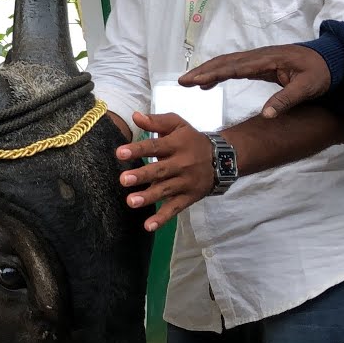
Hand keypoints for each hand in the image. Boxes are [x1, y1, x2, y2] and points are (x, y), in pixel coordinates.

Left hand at [115, 112, 214, 231]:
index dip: (138, 149)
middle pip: (160, 170)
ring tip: (131, 202)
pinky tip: (148, 226)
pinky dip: (162, 218)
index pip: (155, 146)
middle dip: (142, 175)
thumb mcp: (178, 125)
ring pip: (166, 190)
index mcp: (177, 144)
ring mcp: (185, 182)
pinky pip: (175, 208)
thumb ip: (156, 122)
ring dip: (148, 197)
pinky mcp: (189, 197)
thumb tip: (135, 116)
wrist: (224, 158)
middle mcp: (181, 164)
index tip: (119, 153)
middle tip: (123, 179)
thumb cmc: (191, 140)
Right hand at [178, 44, 330, 117]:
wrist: (331, 59)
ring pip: (226, 63)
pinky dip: (217, 73)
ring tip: (188, 83)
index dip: (212, 74)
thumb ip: (286, 100)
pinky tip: (208, 84)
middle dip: (202, 71)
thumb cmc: (320, 72)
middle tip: (182, 82)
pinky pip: (233, 67)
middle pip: (224, 62)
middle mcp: (258, 57)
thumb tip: (266, 116)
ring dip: (206, 71)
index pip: (234, 67)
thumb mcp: (308, 88)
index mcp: (268, 60)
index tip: (193, 81)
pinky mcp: (258, 64)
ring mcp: (257, 59)